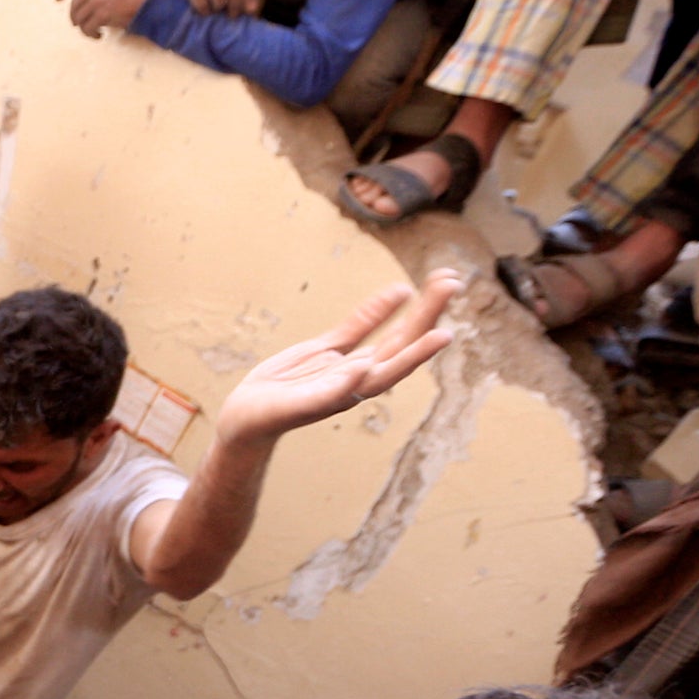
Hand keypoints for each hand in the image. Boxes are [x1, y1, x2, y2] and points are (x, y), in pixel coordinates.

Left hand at [58, 0, 153, 37]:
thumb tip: (93, 0)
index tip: (57, 0)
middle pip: (74, 5)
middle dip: (75, 17)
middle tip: (80, 26)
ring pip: (80, 18)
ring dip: (85, 29)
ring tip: (94, 34)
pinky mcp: (104, 13)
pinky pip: (89, 27)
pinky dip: (92, 34)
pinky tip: (100, 36)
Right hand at [216, 269, 461, 445]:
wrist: (245, 419)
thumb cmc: (266, 419)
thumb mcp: (295, 405)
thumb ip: (330, 390)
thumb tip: (365, 368)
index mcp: (355, 391)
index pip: (396, 366)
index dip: (421, 351)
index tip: (446, 332)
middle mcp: (360, 376)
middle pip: (404, 340)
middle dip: (429, 312)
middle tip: (453, 282)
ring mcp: (347, 361)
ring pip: (391, 330)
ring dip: (417, 307)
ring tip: (443, 279)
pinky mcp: (328, 351)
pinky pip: (359, 326)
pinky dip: (379, 309)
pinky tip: (399, 291)